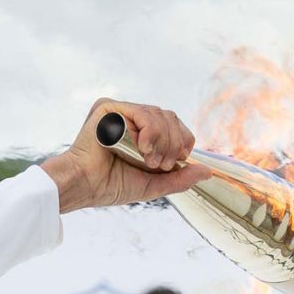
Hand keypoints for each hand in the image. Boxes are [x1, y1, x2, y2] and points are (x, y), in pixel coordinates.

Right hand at [42, 99, 198, 214]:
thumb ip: (180, 177)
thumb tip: (208, 171)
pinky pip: (143, 112)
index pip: (173, 125)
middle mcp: (132, 120)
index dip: (183, 139)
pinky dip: (150, 131)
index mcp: (141, 133)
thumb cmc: (110, 186)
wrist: (85, 185)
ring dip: (162, 141)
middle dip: (174, 143)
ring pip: (159, 115)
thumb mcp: (153, 184)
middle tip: (161, 165)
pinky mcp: (109, 108)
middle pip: (170, 118)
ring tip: (149, 161)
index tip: (181, 158)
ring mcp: (121, 113)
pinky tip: (143, 148)